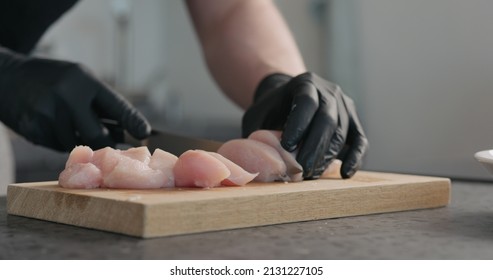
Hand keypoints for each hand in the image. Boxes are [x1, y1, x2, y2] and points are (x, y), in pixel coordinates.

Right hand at [0, 47, 150, 150]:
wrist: (6, 77)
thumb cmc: (53, 79)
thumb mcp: (79, 79)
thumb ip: (101, 102)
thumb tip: (128, 131)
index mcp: (83, 81)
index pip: (116, 106)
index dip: (132, 122)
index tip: (145, 134)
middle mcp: (66, 96)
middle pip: (96, 135)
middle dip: (106, 143)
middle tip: (111, 144)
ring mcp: (47, 114)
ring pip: (75, 144)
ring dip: (80, 141)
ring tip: (71, 124)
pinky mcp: (32, 129)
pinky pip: (56, 146)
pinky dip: (61, 141)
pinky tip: (54, 126)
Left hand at [242, 72, 367, 178]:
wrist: (288, 99)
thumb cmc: (270, 111)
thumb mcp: (257, 116)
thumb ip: (257, 135)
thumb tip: (256, 162)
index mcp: (304, 83)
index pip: (306, 102)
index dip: (298, 125)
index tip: (287, 147)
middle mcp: (329, 91)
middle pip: (327, 120)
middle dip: (314, 148)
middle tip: (302, 171)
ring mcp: (345, 105)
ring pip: (342, 132)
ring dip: (327, 156)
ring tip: (311, 174)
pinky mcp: (354, 121)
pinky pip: (359, 141)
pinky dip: (354, 158)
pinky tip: (344, 173)